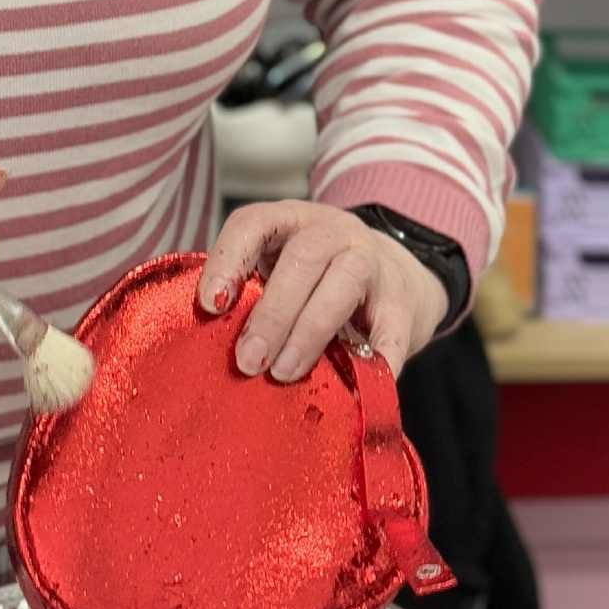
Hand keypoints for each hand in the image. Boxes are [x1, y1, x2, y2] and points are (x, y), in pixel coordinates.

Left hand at [199, 201, 446, 384]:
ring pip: (343, 283)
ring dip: (310, 332)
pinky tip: (356, 389)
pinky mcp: (404, 303)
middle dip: (271, 313)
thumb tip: (204, 339)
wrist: (397, 277)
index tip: (212, 305)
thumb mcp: (280, 268)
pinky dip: (375, 360)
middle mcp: (333, 231)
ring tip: (284, 373)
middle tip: (248, 361)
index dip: (229, 260)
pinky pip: (391, 331)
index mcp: (290, 220)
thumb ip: (249, 291)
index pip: (254, 222)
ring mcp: (373, 262)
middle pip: (302, 258)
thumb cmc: (317, 280)